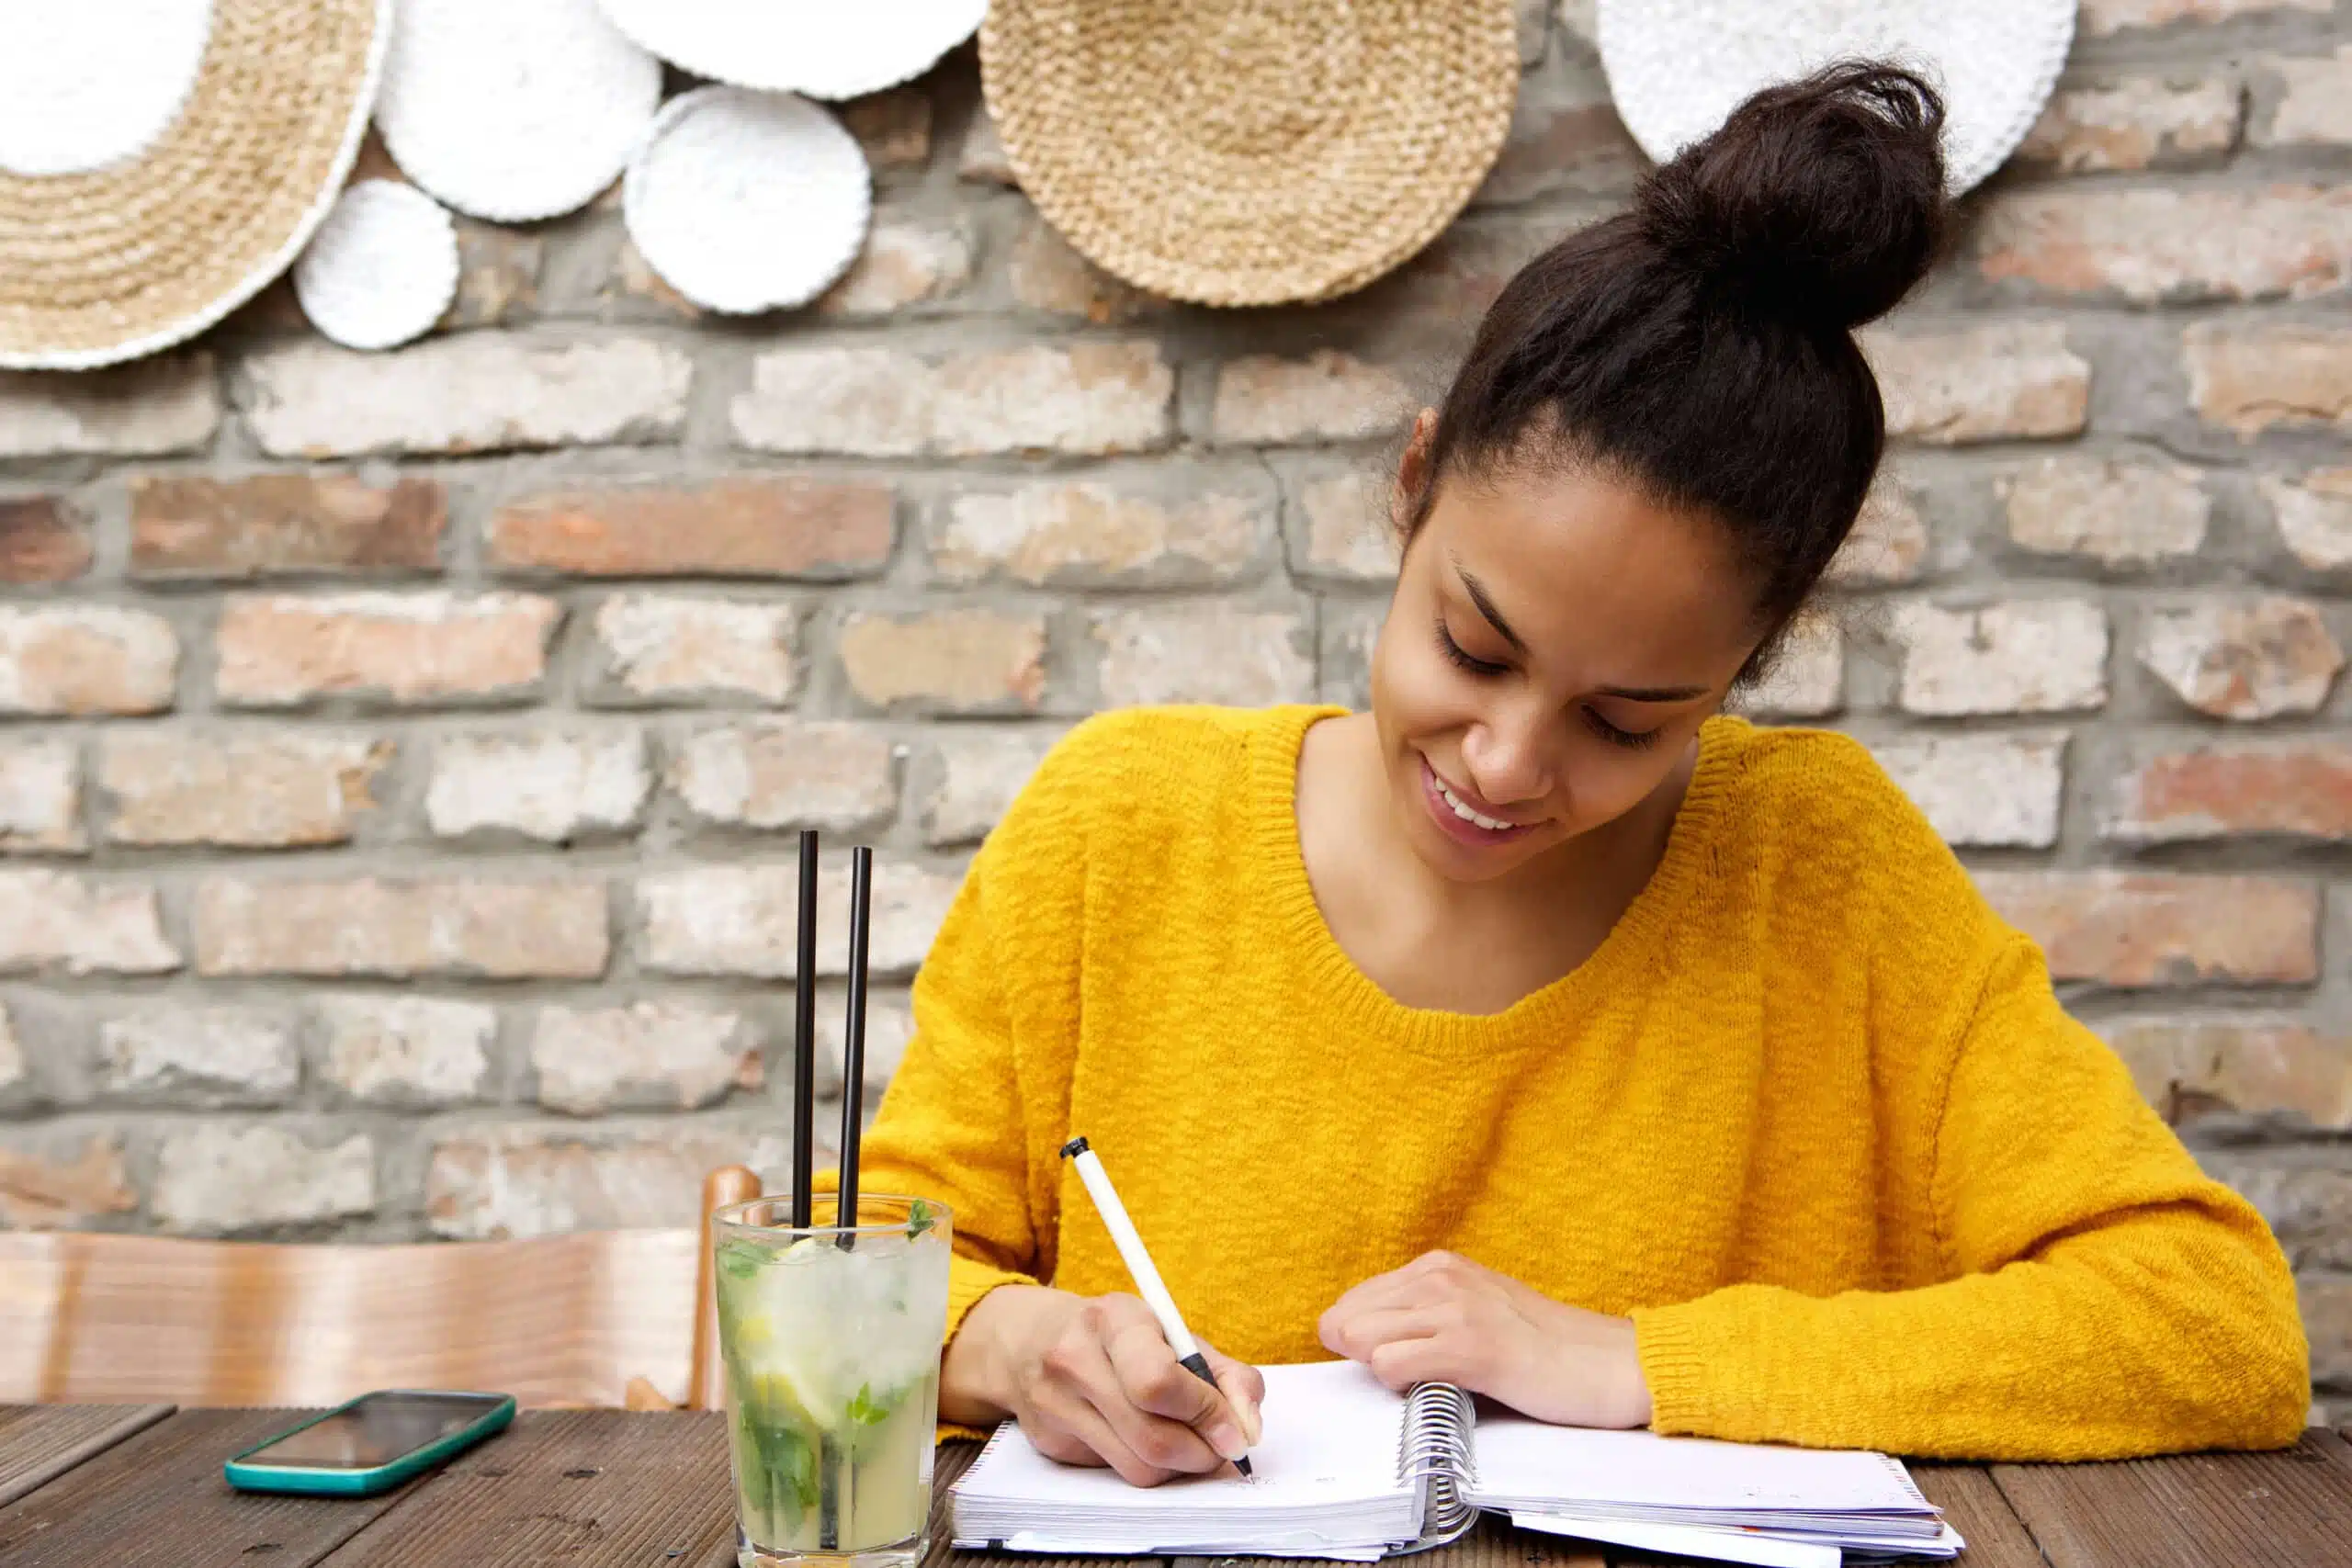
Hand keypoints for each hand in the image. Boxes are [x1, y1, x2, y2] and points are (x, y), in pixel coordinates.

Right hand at [944, 1285, 1265, 1486]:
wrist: (1028, 1339)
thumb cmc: (1117, 1335)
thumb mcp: (1172, 1332)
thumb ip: (1225, 1374)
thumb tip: (1249, 1428)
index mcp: (1114, 1320)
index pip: (1160, 1382)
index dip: (1207, 1414)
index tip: (1236, 1431)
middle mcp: (1075, 1360)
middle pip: (1153, 1438)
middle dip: (1202, 1453)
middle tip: (1221, 1448)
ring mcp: (1055, 1406)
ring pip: (1138, 1468)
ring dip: (1178, 1467)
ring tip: (1188, 1443)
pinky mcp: (1049, 1444)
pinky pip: (1116, 1474)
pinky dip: (1146, 1466)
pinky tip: (1145, 1440)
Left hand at [1318, 1251, 1651, 1428]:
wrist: (1604, 1362)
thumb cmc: (1541, 1346)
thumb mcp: (1474, 1309)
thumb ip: (1425, 1313)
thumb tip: (1362, 1337)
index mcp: (1438, 1266)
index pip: (1353, 1300)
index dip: (1356, 1339)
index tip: (1388, 1359)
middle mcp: (1440, 1278)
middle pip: (1347, 1319)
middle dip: (1359, 1356)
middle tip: (1405, 1374)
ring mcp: (1454, 1309)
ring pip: (1360, 1339)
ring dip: (1380, 1370)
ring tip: (1424, 1379)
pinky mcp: (1469, 1347)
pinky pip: (1392, 1366)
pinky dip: (1399, 1387)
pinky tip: (1436, 1387)